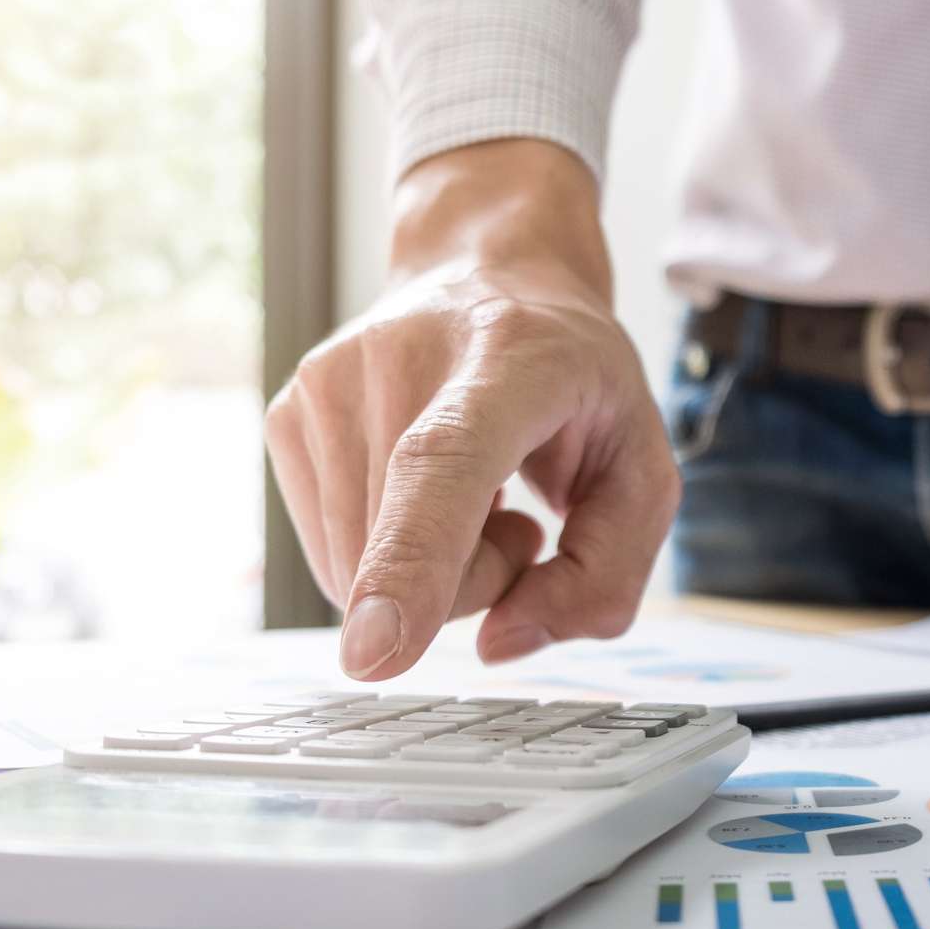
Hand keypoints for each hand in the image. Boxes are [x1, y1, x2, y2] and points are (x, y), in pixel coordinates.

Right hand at [264, 142, 678, 679]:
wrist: (490, 277)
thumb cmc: (576, 386)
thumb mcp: (642, 475)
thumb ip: (601, 577)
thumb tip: (498, 645)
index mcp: (508, 361)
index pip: (443, 464)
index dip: (413, 563)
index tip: (375, 651)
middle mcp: (398, 357)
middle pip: (409, 555)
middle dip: (475, 585)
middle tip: (517, 517)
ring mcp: (327, 383)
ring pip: (358, 576)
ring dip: (429, 575)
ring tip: (474, 494)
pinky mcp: (287, 415)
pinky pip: (332, 560)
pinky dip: (386, 556)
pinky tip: (424, 493)